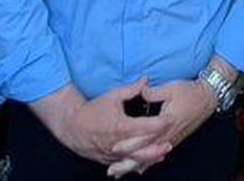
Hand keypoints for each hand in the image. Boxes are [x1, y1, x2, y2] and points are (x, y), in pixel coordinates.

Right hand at [39, 79, 164, 165]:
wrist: (72, 126)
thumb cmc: (93, 110)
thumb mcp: (113, 96)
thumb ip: (132, 89)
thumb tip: (146, 79)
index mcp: (121, 126)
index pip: (147, 126)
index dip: (161, 122)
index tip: (171, 117)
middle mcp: (118, 143)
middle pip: (144, 148)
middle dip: (158, 145)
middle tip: (171, 141)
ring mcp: (113, 154)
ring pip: (135, 160)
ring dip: (150, 158)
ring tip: (163, 154)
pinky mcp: (108, 159)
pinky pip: (125, 164)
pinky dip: (136, 163)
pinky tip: (146, 162)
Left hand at [108, 79, 215, 175]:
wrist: (208, 98)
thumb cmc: (189, 92)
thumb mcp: (171, 88)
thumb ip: (153, 93)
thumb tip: (140, 92)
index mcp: (165, 122)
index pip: (144, 136)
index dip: (129, 143)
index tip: (114, 148)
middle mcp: (167, 135)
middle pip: (145, 152)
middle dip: (128, 162)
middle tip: (112, 170)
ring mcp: (171, 139)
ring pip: (151, 157)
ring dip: (135, 166)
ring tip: (119, 174)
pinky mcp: (174, 140)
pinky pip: (158, 156)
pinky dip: (147, 164)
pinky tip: (139, 169)